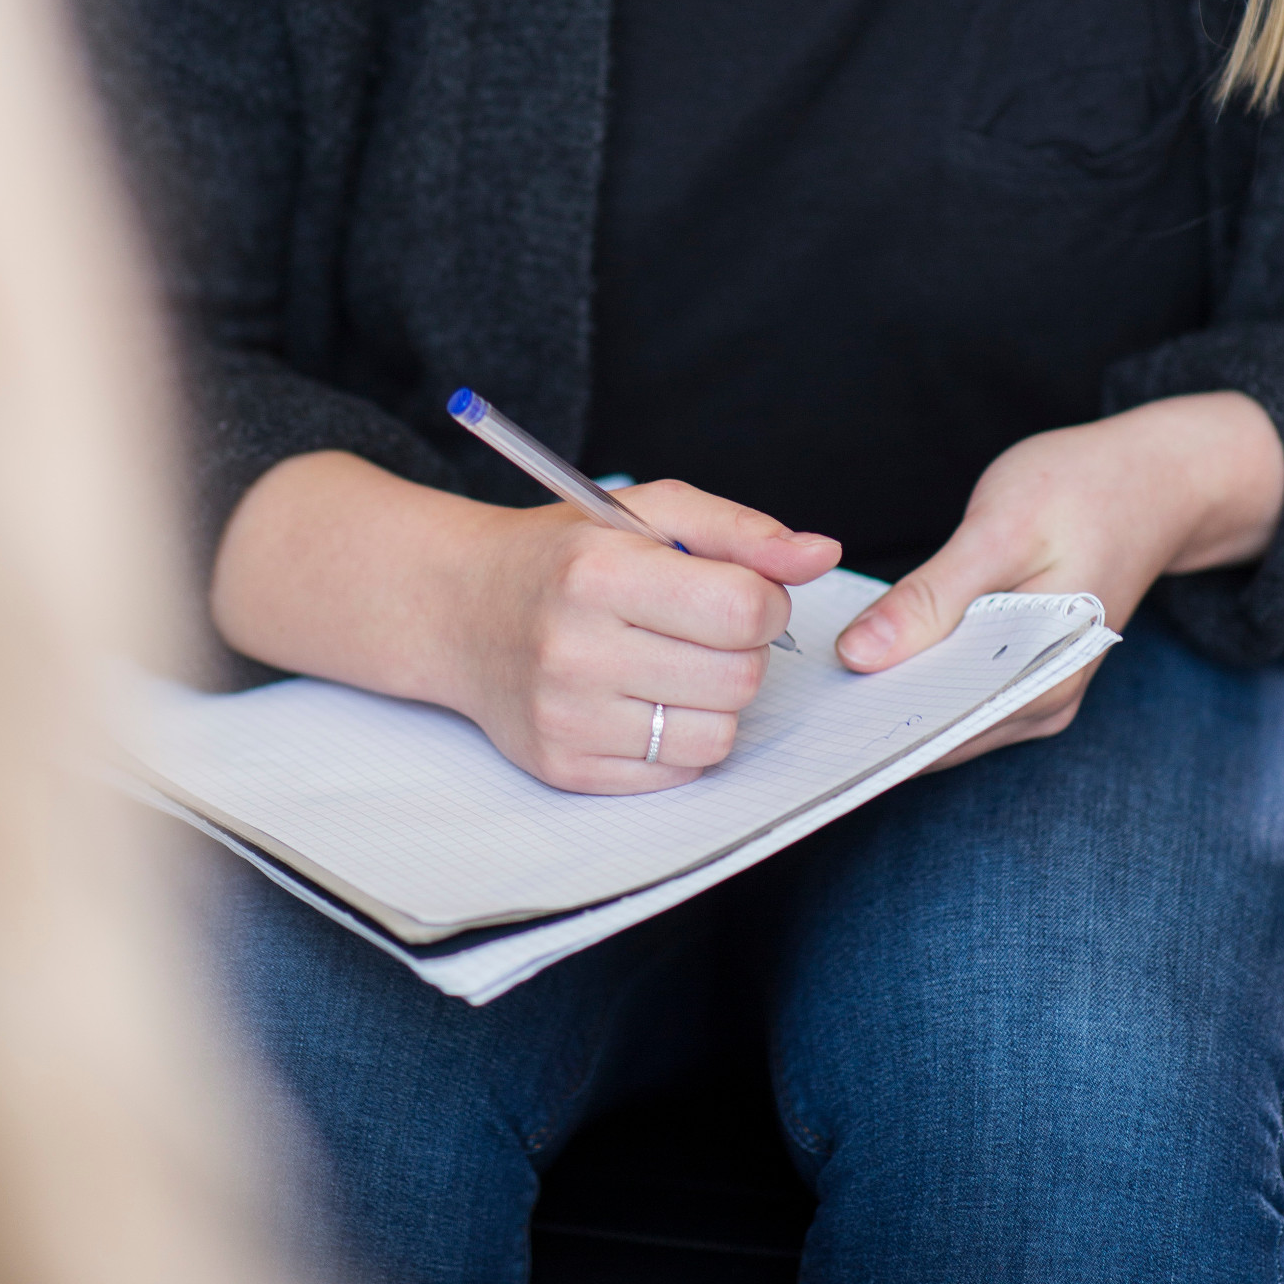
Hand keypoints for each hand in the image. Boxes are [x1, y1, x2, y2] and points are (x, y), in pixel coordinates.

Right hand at [449, 481, 840, 794]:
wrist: (461, 609)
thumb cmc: (566, 554)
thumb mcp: (647, 511)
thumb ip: (742, 531)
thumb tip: (822, 554)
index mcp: (598, 571)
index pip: (743, 608)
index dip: (764, 600)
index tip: (737, 591)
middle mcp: (576, 649)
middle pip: (740, 676)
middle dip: (741, 649)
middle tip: (698, 626)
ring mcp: (567, 718)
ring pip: (718, 734)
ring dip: (715, 700)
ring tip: (671, 663)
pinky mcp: (566, 768)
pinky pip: (679, 773)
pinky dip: (680, 738)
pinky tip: (641, 698)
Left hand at [831, 394, 1283, 765]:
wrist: (1157, 480)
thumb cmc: (1082, 491)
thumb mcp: (1000, 530)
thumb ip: (932, 598)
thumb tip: (859, 657)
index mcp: (1041, 682)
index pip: (936, 735)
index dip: (865, 731)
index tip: (801, 719)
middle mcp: (1042, 705)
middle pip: (935, 731)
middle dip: (868, 715)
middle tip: (793, 693)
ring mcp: (1035, 693)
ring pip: (943, 712)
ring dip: (888, 694)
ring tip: (817, 674)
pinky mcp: (1023, 670)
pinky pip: (958, 687)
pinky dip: (916, 671)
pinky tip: (868, 651)